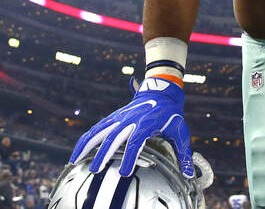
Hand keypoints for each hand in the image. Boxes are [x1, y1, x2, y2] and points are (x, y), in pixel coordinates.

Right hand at [69, 77, 193, 177]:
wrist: (161, 90)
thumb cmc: (171, 114)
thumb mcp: (181, 131)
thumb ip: (184, 153)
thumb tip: (190, 174)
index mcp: (147, 122)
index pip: (136, 141)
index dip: (129, 157)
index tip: (125, 172)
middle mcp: (130, 119)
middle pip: (113, 137)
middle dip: (103, 154)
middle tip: (95, 170)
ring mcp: (120, 117)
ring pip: (99, 131)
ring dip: (86, 145)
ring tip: (74, 160)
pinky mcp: (114, 118)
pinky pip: (97, 128)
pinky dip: (86, 139)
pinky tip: (77, 151)